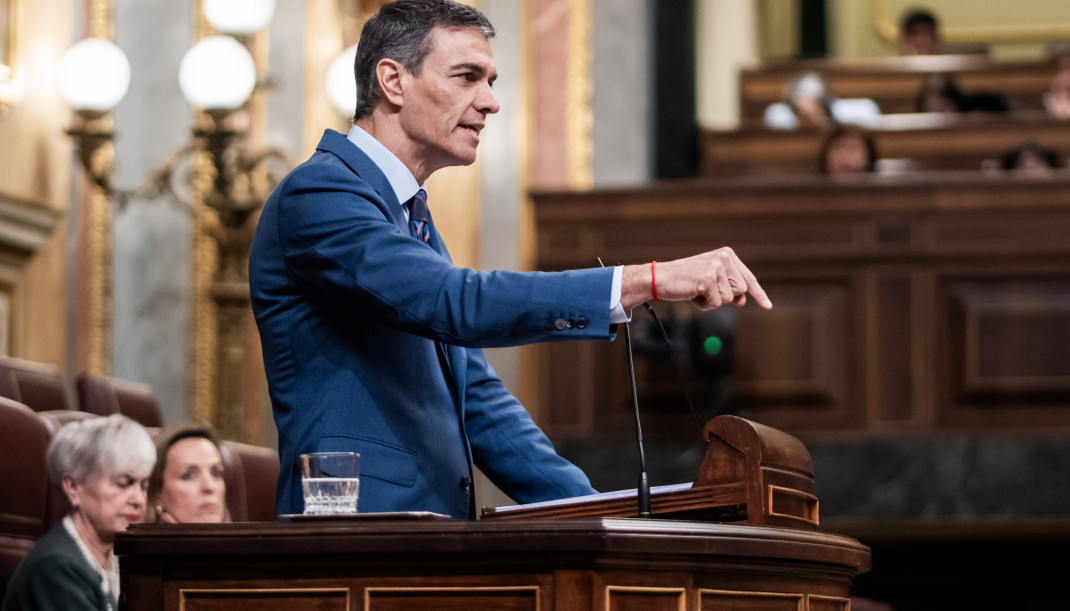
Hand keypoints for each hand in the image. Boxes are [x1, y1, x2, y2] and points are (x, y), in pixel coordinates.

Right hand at [620, 247, 771, 310]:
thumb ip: (728, 287)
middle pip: (741, 290)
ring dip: (713, 301)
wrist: (660, 278)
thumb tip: (742, 300)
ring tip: (698, 291)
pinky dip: (704, 305)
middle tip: (706, 291)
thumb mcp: (710, 280)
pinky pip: (716, 303)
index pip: (748, 277)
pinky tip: (693, 294)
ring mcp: (717, 268)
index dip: (759, 293)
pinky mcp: (709, 279)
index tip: (767, 305)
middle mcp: (724, 258)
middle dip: (725, 297)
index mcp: (727, 255)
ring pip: (730, 298)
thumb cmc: (684, 279)